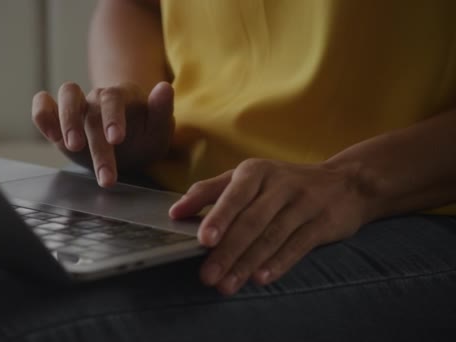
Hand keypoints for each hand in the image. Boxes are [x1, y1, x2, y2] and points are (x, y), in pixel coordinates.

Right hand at [31, 81, 173, 186]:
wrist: (128, 145)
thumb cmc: (145, 136)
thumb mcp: (159, 130)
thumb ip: (162, 110)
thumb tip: (165, 87)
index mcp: (123, 96)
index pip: (114, 99)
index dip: (113, 117)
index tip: (116, 139)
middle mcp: (98, 97)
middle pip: (91, 108)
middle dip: (96, 142)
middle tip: (104, 173)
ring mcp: (78, 106)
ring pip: (66, 95)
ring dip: (66, 121)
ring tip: (71, 147)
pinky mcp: (58, 119)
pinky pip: (43, 106)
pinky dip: (42, 115)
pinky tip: (51, 136)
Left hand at [169, 159, 369, 294]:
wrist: (345, 182)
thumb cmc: (283, 183)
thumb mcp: (248, 177)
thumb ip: (210, 191)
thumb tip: (176, 211)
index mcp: (256, 171)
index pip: (234, 195)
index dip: (218, 217)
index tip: (203, 239)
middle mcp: (280, 184)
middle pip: (252, 221)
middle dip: (228, 251)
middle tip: (208, 275)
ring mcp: (304, 203)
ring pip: (272, 236)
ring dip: (248, 263)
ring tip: (228, 284)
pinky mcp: (323, 223)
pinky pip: (298, 245)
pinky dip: (279, 263)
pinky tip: (261, 278)